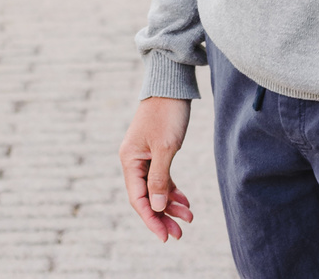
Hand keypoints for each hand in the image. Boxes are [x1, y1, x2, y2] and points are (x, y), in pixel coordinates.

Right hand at [120, 97, 193, 241]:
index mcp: (130, 160)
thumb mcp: (166, 148)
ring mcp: (144, 155)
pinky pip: (162, 177)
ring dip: (170, 204)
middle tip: (180, 233)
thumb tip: (156, 206)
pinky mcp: (156, 150)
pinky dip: (172, 189)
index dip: (152, 219)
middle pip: (146, 197)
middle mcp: (133, 160)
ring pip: (156, 188)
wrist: (171, 82)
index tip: (166, 235)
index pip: (138, 199)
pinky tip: (185, 201)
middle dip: (163, 216)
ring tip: (188, 218)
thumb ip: (159, 179)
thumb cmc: (167, 112)